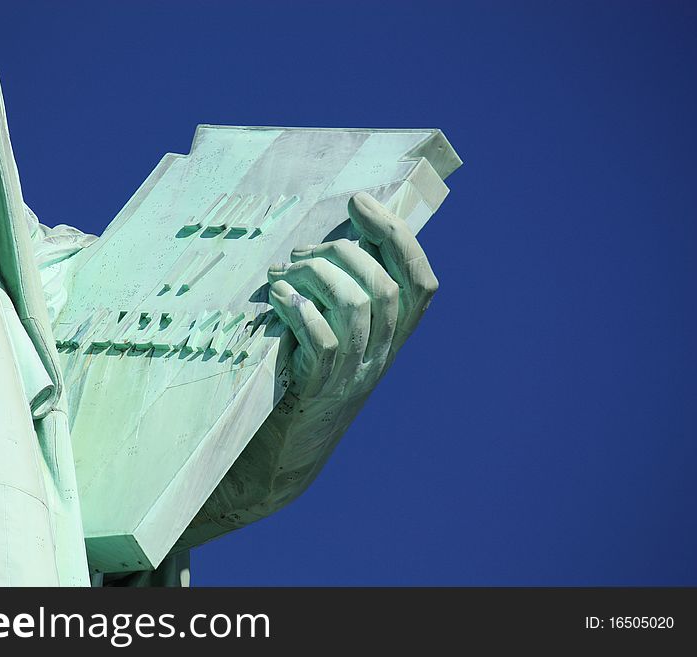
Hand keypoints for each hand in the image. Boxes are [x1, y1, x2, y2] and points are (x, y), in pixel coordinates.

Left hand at [267, 192, 437, 400]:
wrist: (285, 452)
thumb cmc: (304, 378)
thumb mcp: (337, 335)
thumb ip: (345, 294)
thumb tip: (338, 236)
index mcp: (392, 338)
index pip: (420, 282)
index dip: (397, 236)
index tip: (361, 203)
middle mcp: (380, 355)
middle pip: (385, 287)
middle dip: (342, 252)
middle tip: (301, 251)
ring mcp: (352, 374)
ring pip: (355, 306)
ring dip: (315, 275)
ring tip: (282, 273)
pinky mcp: (319, 390)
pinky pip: (323, 341)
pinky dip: (299, 309)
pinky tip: (277, 297)